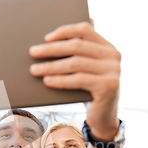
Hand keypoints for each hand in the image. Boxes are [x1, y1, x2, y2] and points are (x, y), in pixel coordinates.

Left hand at [29, 22, 120, 139]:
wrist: (103, 117)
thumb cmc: (88, 91)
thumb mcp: (84, 70)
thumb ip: (77, 54)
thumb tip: (48, 40)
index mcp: (108, 47)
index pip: (85, 30)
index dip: (64, 32)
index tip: (46, 38)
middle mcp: (114, 56)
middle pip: (77, 46)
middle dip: (52, 49)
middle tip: (33, 52)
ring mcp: (113, 70)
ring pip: (76, 63)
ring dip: (52, 66)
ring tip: (34, 70)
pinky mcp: (109, 85)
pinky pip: (79, 79)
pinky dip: (60, 80)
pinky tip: (47, 80)